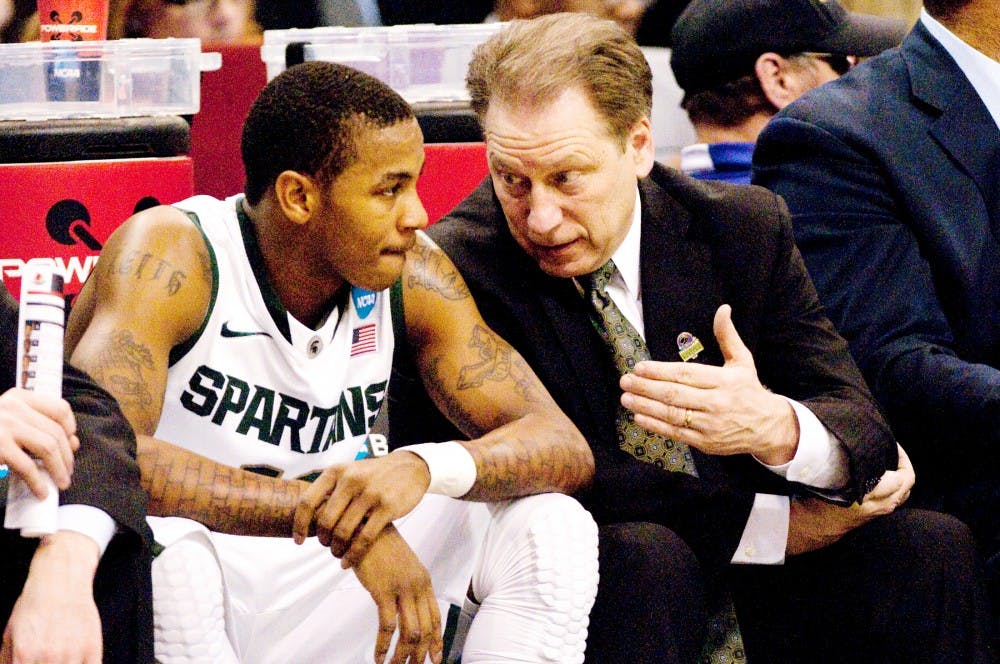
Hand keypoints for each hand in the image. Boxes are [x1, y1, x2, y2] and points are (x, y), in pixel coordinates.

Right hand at [0, 388, 78, 497]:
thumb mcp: (11, 423)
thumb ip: (38, 427)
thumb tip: (74, 443)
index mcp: (18, 397)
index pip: (59, 408)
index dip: (70, 428)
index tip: (72, 445)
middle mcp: (12, 407)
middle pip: (56, 432)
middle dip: (67, 457)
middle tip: (68, 473)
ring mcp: (4, 425)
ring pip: (48, 447)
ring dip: (59, 469)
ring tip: (61, 482)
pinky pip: (27, 466)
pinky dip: (38, 481)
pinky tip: (41, 491)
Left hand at [1, 531, 101, 662]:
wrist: (60, 583)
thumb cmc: (33, 608)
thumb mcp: (9, 636)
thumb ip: (8, 661)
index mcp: (24, 656)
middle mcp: (48, 657)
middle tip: (45, 661)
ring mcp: (72, 653)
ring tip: (60, 660)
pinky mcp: (92, 648)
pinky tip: (76, 662)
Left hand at [293, 451, 429, 567]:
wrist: (409, 467)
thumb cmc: (374, 475)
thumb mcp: (349, 471)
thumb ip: (330, 488)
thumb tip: (304, 513)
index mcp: (336, 471)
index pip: (308, 501)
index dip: (299, 525)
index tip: (298, 541)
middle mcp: (351, 480)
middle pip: (326, 520)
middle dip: (323, 539)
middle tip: (327, 547)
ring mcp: (370, 493)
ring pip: (343, 531)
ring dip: (336, 549)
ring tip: (338, 554)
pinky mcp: (387, 507)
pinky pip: (364, 538)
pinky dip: (353, 554)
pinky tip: (348, 562)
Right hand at [353, 526, 441, 663]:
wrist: (364, 526)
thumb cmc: (380, 547)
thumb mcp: (401, 566)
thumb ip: (407, 586)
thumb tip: (407, 609)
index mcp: (424, 581)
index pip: (436, 617)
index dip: (437, 641)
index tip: (436, 659)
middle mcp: (418, 586)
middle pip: (425, 629)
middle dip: (420, 654)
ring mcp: (402, 588)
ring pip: (410, 632)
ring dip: (402, 655)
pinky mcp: (383, 590)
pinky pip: (387, 626)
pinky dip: (383, 645)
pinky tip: (378, 656)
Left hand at [620, 304, 797, 463]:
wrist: (769, 427)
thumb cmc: (749, 390)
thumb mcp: (743, 361)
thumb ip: (728, 336)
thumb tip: (723, 309)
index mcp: (725, 381)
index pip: (686, 375)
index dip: (660, 371)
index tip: (639, 367)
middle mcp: (717, 403)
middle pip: (675, 395)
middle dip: (646, 388)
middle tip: (625, 381)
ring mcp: (710, 425)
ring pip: (672, 415)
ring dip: (645, 407)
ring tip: (626, 398)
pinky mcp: (706, 443)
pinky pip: (676, 433)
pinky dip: (656, 426)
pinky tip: (639, 417)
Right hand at [786, 444, 913, 554]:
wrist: (815, 525)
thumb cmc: (821, 498)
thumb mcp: (834, 476)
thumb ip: (854, 464)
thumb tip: (864, 444)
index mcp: (875, 495)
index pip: (904, 477)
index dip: (902, 458)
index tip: (891, 444)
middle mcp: (882, 504)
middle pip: (907, 485)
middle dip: (903, 466)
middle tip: (891, 451)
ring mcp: (880, 511)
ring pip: (902, 493)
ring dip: (900, 476)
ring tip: (888, 462)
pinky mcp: (875, 514)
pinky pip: (894, 498)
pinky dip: (894, 486)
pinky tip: (882, 476)